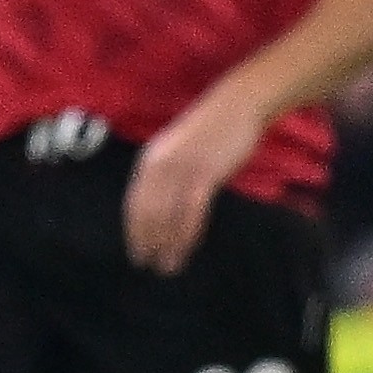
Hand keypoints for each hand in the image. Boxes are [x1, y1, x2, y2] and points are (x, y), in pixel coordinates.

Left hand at [125, 84, 265, 273]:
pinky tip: (187, 249)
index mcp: (150, 159)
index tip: (137, 252)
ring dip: (167, 244)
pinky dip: (187, 234)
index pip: (134, 202)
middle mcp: (160, 166)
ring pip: (168, 215)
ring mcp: (182, 169)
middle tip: (150, 266)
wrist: (237, 105)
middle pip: (148, 212)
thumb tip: (163, 203)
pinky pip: (192, 211)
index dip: (134, 230)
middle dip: (147, 242)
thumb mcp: (180, 149)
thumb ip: (168, 172)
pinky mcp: (205, 174)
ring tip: (168, 266)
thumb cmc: (212, 128)